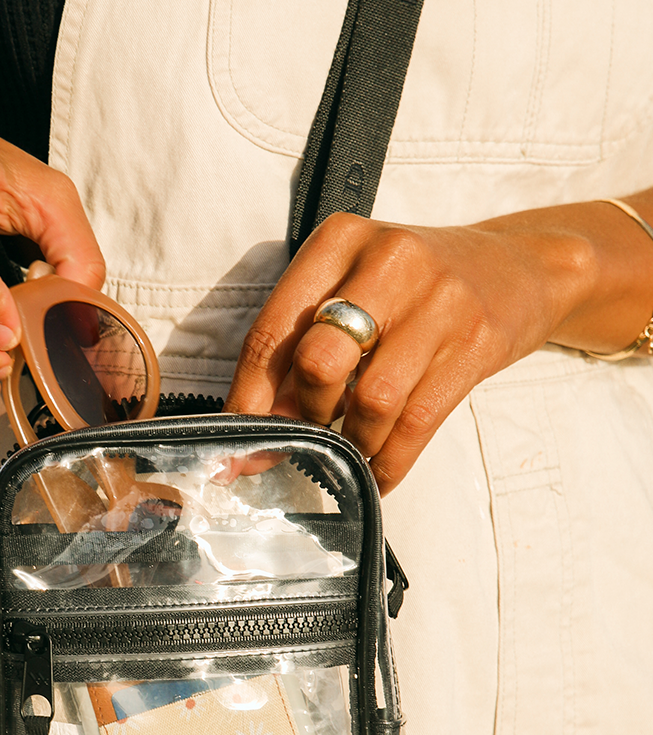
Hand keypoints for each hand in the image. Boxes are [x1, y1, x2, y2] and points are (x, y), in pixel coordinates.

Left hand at [223, 211, 597, 492]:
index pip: (272, 332)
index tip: (233, 449)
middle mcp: (388, 260)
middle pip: (319, 363)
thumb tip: (254, 425)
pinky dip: (389, 462)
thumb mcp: (352, 286)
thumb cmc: (413, 286)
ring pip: (371, 401)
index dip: (247, 400)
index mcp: (338, 241)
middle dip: (302, 417)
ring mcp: (439, 300)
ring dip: (351, 443)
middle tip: (304, 438)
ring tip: (346, 452)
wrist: (522, 265)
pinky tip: (377, 473)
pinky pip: (418, 423)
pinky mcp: (476, 342)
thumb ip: (300, 344)